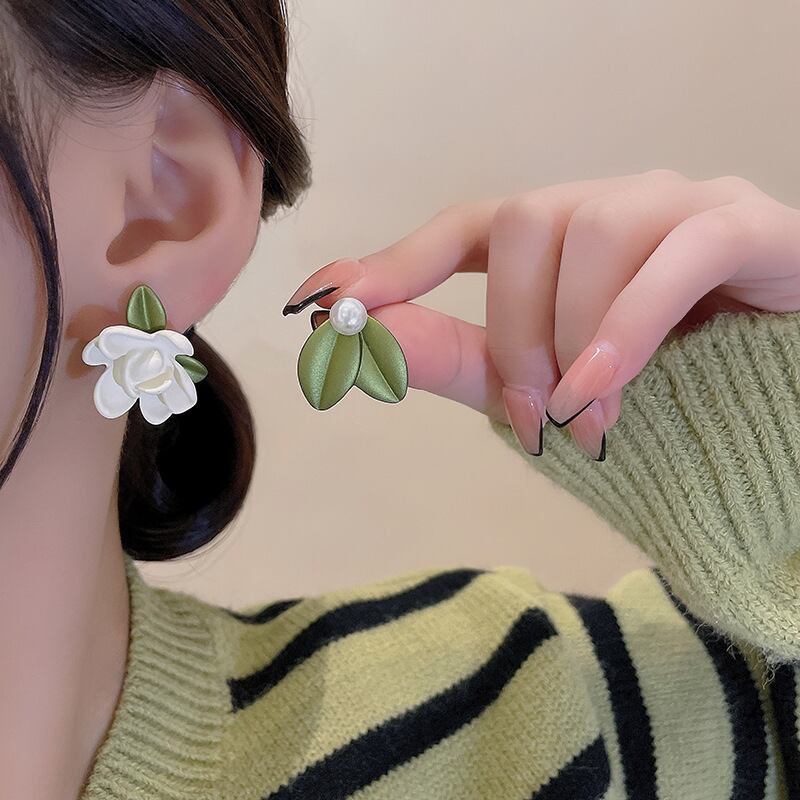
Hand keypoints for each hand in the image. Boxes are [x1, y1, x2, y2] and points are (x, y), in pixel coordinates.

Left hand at [282, 169, 799, 459]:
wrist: (764, 420)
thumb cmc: (650, 395)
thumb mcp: (538, 385)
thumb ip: (451, 359)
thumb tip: (354, 341)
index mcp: (562, 240)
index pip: (468, 227)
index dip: (399, 260)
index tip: (329, 301)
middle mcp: (613, 205)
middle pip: (526, 223)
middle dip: (513, 329)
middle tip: (530, 415)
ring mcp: (681, 206)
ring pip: (596, 231)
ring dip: (572, 340)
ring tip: (586, 421)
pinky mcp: (747, 226)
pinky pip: (678, 253)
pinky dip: (625, 326)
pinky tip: (599, 391)